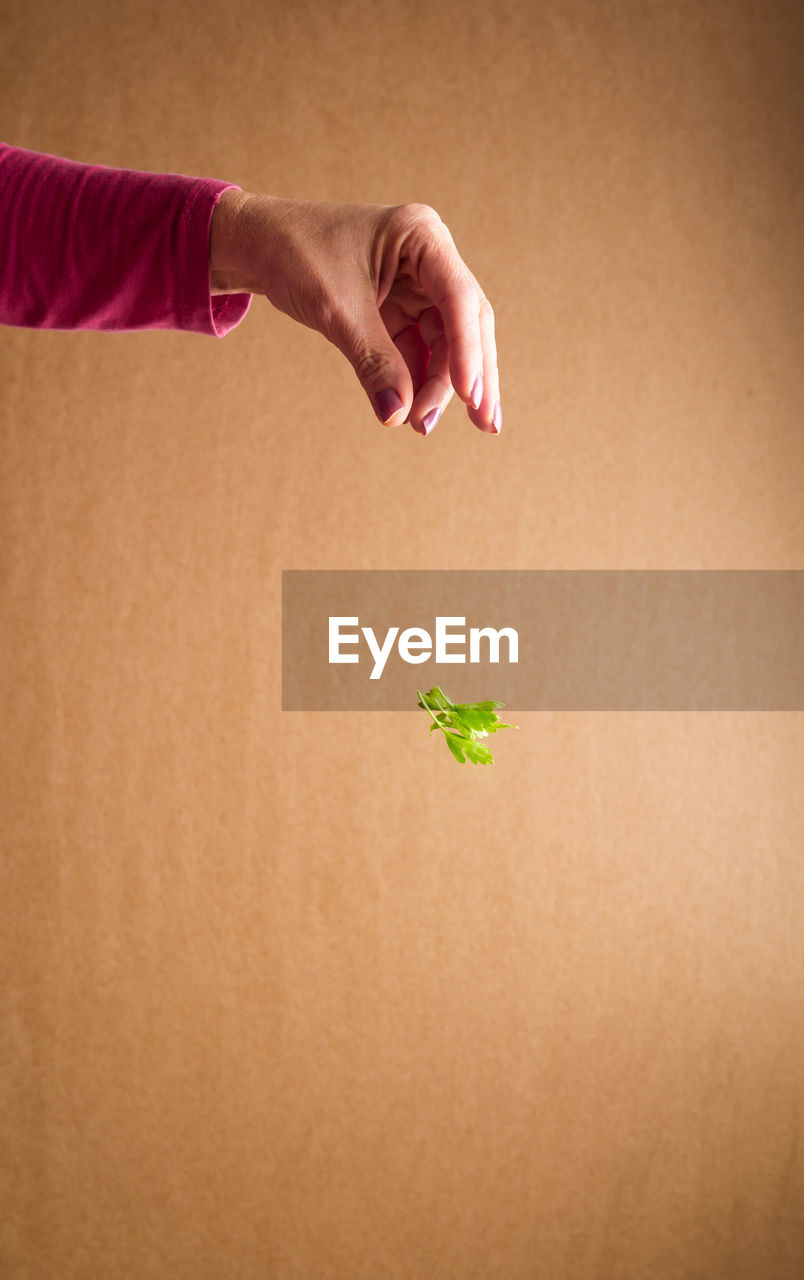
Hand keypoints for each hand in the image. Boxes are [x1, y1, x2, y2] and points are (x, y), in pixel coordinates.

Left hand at [210, 190, 500, 435]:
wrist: (256, 247)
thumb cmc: (295, 256)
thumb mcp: (337, 311)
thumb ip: (374, 362)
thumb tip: (397, 416)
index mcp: (422, 236)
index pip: (459, 300)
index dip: (469, 352)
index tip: (471, 398)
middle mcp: (429, 259)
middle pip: (465, 325)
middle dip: (470, 376)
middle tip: (483, 425)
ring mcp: (417, 286)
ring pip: (446, 345)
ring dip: (440, 387)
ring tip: (423, 426)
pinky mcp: (400, 310)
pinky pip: (419, 351)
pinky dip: (418, 382)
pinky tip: (415, 412)